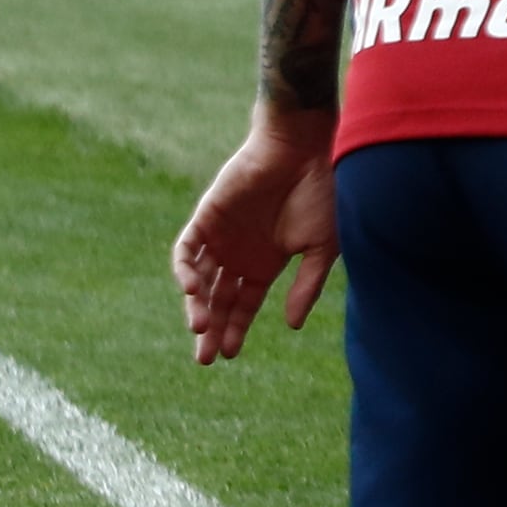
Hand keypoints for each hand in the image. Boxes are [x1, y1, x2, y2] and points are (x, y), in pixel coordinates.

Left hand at [175, 100, 336, 363]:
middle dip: (211, 327)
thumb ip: (306, 286)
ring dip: (196, 304)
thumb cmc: (322, 194)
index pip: (242, 304)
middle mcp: (239, 253)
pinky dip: (184, 270)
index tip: (228, 354)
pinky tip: (192, 289)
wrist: (305, 149)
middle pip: (217, 298)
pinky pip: (186, 250)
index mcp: (265, 263)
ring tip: (200, 327)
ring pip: (199, 279)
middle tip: (205, 357)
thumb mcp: (321, 248)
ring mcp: (221, 236)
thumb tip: (290, 326)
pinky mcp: (206, 217)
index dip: (235, 329)